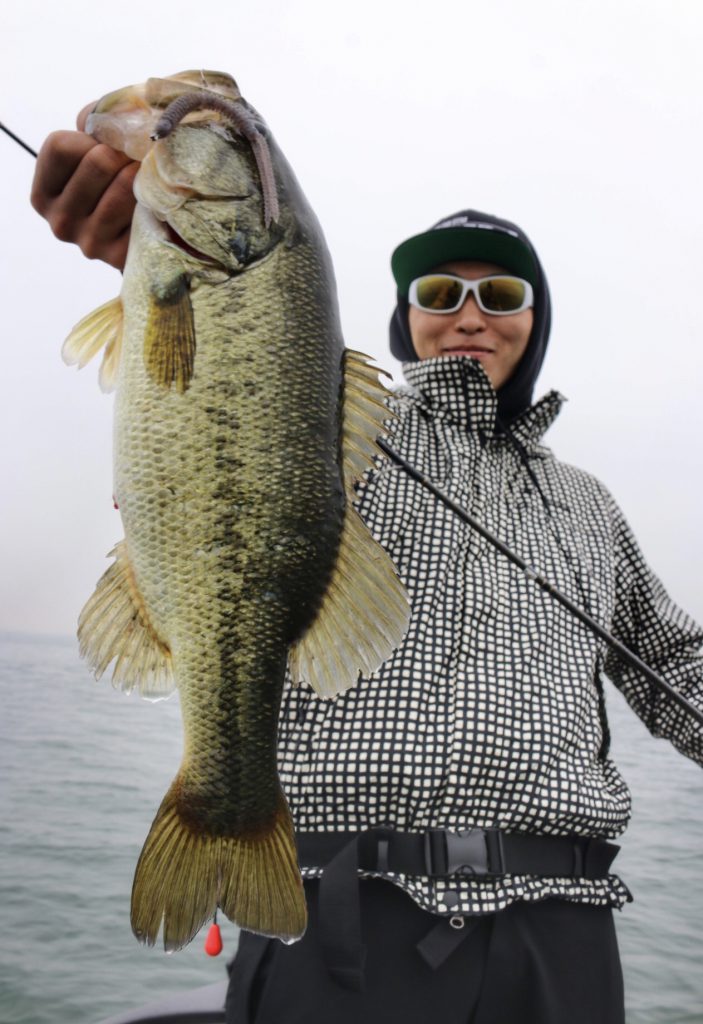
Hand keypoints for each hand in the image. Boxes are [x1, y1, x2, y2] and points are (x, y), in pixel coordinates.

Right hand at [30, 103, 138, 270]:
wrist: (154, 234)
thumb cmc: (119, 182)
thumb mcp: (96, 149)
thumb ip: (94, 124)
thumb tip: (105, 118)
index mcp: (44, 194)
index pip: (61, 146)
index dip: (92, 137)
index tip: (108, 146)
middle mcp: (60, 222)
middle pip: (97, 162)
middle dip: (124, 152)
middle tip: (138, 159)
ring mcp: (89, 242)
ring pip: (123, 185)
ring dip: (143, 173)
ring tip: (148, 176)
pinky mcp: (120, 255)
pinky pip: (143, 210)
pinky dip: (154, 197)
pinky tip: (154, 201)